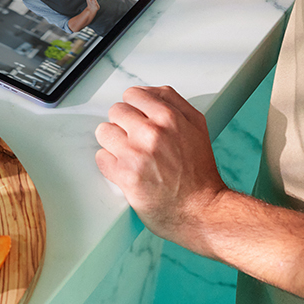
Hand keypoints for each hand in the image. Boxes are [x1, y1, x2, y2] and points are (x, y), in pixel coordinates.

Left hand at [95, 86, 227, 243]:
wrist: (203, 210)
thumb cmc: (200, 173)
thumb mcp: (197, 127)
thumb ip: (174, 104)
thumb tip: (148, 93)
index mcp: (170, 117)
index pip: (133, 94)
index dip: (133, 107)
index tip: (136, 119)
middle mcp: (152, 132)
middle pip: (116, 111)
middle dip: (123, 125)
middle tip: (135, 141)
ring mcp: (137, 153)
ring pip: (104, 132)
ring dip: (113, 143)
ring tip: (129, 156)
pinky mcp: (125, 175)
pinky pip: (101, 157)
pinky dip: (110, 164)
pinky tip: (126, 170)